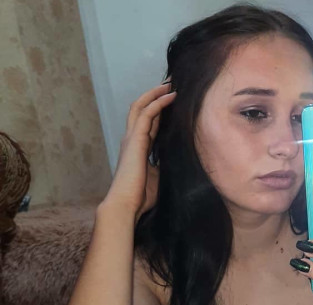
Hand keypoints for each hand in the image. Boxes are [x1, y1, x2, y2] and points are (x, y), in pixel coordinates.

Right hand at [104, 82, 175, 220]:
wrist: (126, 204)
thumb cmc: (141, 196)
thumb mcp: (159, 177)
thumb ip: (165, 165)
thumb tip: (180, 161)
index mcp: (137, 149)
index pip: (148, 124)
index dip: (159, 112)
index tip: (173, 102)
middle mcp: (132, 140)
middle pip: (141, 109)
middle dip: (155, 96)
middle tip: (171, 85)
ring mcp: (131, 138)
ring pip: (141, 106)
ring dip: (156, 94)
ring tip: (171, 84)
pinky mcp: (135, 140)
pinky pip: (146, 113)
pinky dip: (158, 102)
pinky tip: (171, 96)